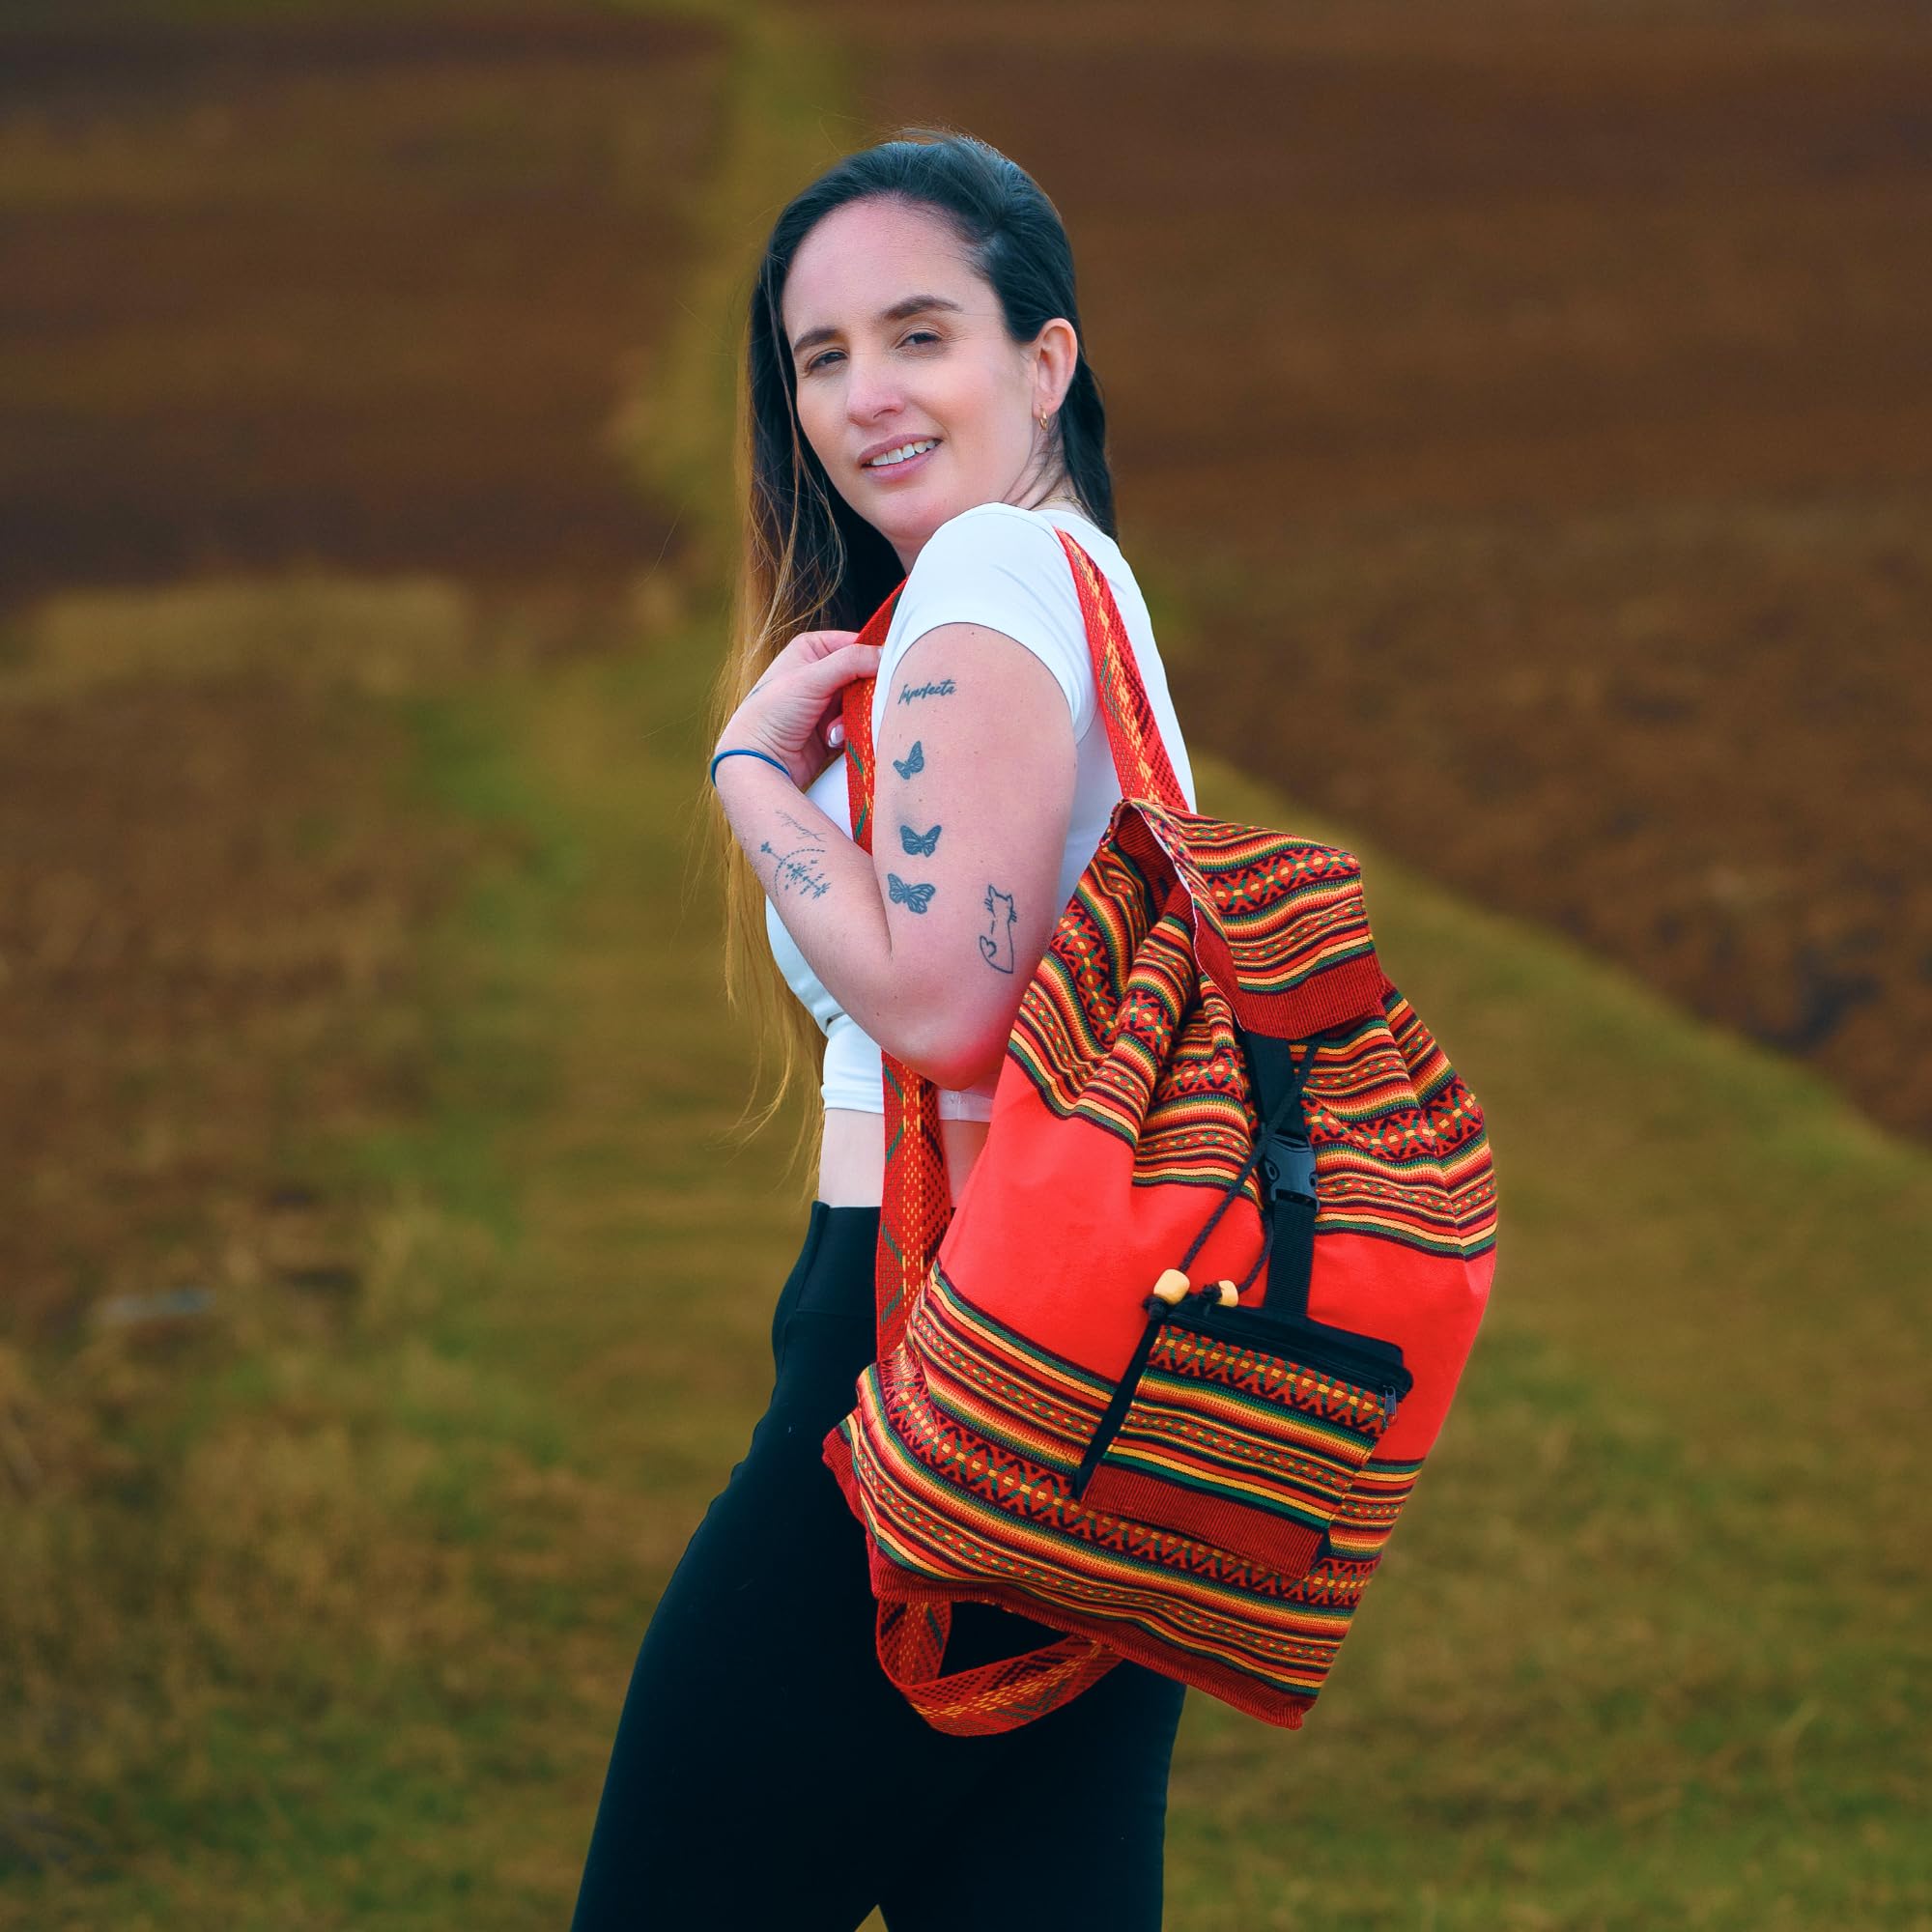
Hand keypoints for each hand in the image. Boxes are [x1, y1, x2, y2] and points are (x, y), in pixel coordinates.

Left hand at [717, 629, 880, 788]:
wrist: (757, 761)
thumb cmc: (772, 713)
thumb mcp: (812, 679)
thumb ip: (852, 661)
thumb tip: (887, 654)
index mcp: (812, 649)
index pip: (857, 645)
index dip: (873, 658)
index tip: (885, 673)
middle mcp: (820, 672)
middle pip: (865, 677)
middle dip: (864, 696)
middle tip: (861, 708)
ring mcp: (827, 702)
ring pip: (864, 704)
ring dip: (855, 718)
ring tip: (834, 730)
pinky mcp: (832, 728)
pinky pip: (857, 725)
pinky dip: (849, 733)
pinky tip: (832, 741)